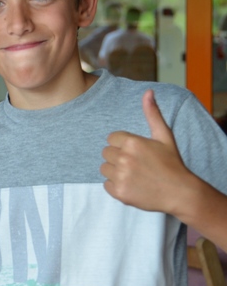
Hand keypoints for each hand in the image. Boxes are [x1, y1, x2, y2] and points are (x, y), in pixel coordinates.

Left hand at [100, 89, 192, 213]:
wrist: (180, 193)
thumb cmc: (172, 163)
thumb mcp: (164, 136)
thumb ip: (152, 113)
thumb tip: (148, 92)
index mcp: (132, 142)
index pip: (111, 138)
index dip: (123, 144)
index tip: (136, 152)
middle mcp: (124, 158)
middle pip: (106, 153)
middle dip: (118, 157)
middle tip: (136, 163)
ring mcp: (120, 176)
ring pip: (104, 168)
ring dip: (115, 171)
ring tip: (134, 174)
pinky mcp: (119, 192)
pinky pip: (106, 184)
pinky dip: (116, 185)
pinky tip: (132, 185)